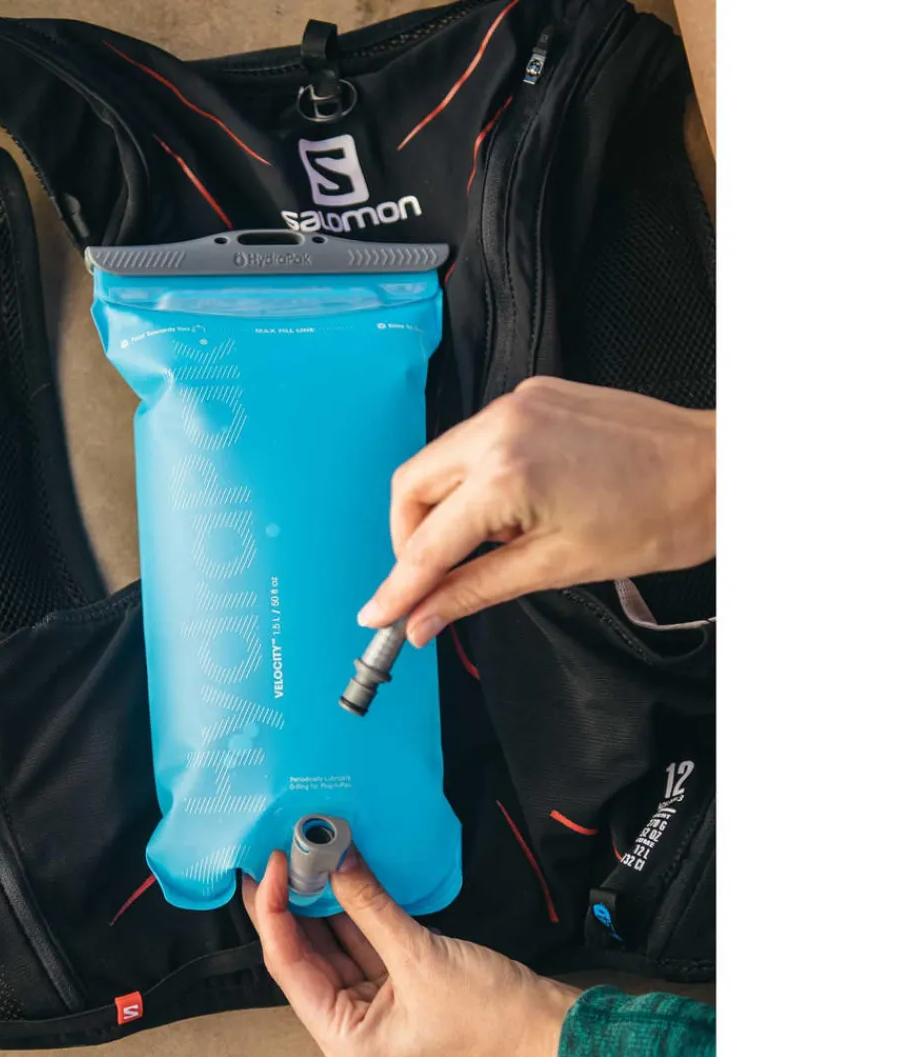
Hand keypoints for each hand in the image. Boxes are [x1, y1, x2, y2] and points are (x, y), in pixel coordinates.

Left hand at [241, 848, 578, 1056]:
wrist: (553, 1034)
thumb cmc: (490, 1016)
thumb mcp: (420, 956)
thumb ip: (369, 905)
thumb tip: (332, 857)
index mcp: (344, 1042)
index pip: (289, 967)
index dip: (273, 912)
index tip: (269, 865)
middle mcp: (351, 1032)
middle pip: (305, 958)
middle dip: (291, 905)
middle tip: (274, 853)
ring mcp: (375, 1011)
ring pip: (334, 948)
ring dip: (321, 904)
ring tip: (299, 855)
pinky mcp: (399, 989)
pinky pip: (364, 944)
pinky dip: (353, 912)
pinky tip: (336, 875)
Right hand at [358, 377, 715, 645]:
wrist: (719, 471)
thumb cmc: (657, 520)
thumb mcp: (555, 568)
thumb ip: (473, 592)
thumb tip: (421, 620)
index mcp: (507, 472)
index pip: (427, 541)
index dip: (397, 585)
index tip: (377, 615)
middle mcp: (501, 424)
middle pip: (412, 486)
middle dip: (411, 538)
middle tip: (430, 580)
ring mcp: (515, 402)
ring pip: (441, 461)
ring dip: (448, 509)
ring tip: (499, 539)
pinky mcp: (531, 394)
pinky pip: (476, 442)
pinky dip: (478, 480)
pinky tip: (518, 505)